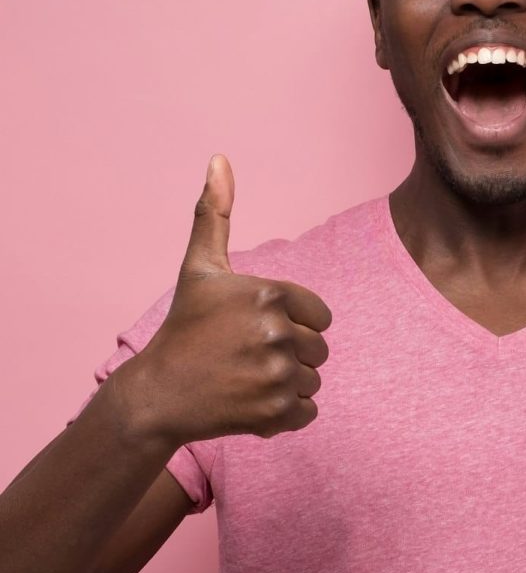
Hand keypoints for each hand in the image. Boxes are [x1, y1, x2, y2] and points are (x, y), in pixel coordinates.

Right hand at [114, 155, 332, 446]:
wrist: (158, 393)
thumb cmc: (185, 326)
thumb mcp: (200, 267)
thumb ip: (216, 213)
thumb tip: (220, 158)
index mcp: (271, 294)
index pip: (320, 315)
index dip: (293, 323)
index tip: (256, 329)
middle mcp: (279, 333)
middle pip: (318, 349)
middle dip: (289, 354)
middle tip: (247, 356)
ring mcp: (278, 376)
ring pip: (313, 381)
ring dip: (287, 384)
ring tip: (247, 379)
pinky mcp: (276, 414)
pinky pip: (309, 412)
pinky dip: (286, 414)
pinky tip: (252, 403)